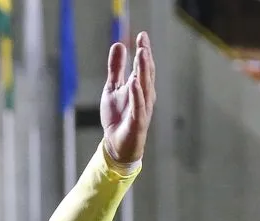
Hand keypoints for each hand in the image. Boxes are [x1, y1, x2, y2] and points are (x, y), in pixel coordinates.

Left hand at [101, 32, 156, 163]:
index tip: (142, 35)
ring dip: (143, 71)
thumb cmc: (118, 117)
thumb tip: (118, 44)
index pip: (143, 67)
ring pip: (145, 88)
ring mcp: (143, 109)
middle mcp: (145, 96)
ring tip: (142, 54)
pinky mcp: (138, 123)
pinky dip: (136, 95)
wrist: (116, 145)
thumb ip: (116, 69)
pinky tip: (134, 83)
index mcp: (140, 88)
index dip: (143, 51)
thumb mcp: (113, 89)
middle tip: (143, 41)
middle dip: (145, 57)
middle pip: (146, 74)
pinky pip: (138, 107)